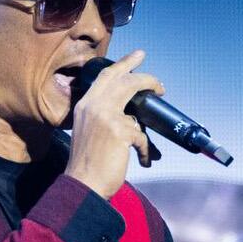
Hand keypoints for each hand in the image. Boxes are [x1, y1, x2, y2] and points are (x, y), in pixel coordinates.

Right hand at [65, 49, 164, 197]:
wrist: (82, 186)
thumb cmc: (87, 164)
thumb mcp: (88, 132)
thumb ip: (102, 118)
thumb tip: (130, 116)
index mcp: (84, 106)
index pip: (105, 77)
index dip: (122, 65)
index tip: (136, 56)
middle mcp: (93, 106)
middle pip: (122, 79)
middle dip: (143, 75)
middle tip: (157, 81)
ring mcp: (106, 117)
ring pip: (134, 94)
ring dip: (150, 97)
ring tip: (159, 104)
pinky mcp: (119, 132)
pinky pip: (142, 136)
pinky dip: (146, 150)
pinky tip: (146, 160)